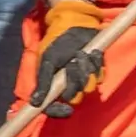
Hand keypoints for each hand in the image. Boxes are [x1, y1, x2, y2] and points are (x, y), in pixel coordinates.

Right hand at [25, 0, 107, 115]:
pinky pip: (100, 75)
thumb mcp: (47, 60)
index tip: (67, 109)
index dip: (59, 111)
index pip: (53, 107)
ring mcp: (83, 78)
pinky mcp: (96, 70)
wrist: (74, 24)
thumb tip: (35, 103)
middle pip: (75, 97)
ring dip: (86, 70)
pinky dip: (97, 64)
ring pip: (89, 86)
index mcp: (53, 85)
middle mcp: (68, 85)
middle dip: (76, 80)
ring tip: (81, 53)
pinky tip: (93, 52)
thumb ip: (43, 82)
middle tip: (72, 62)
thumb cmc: (57, 42)